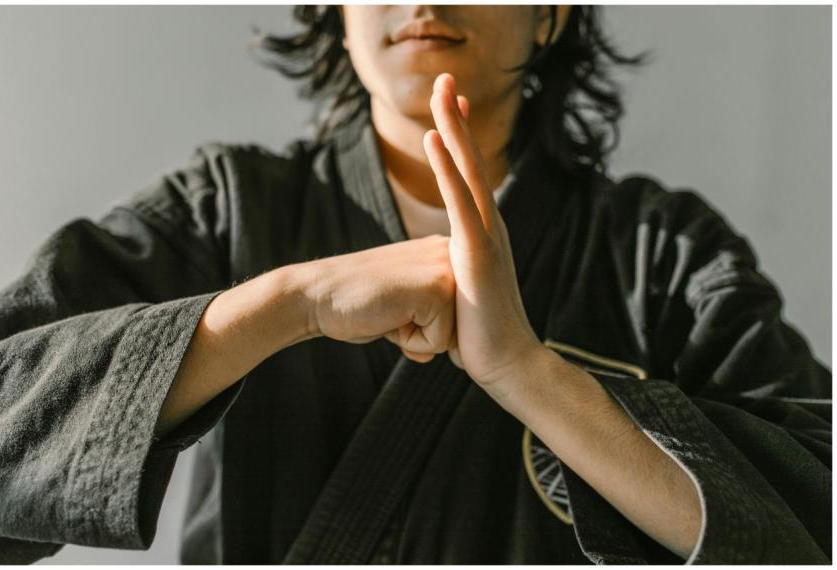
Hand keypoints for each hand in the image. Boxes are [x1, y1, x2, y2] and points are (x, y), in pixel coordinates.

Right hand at [301, 235, 455, 362]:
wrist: (318, 295)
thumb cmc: (359, 305)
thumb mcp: (406, 306)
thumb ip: (437, 320)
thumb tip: (463, 356)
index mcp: (446, 252)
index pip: (461, 314)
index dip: (425, 324)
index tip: (396, 303)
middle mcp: (452, 254)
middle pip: (462, 326)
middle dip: (425, 332)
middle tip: (391, 308)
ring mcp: (446, 269)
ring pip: (452, 336)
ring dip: (417, 337)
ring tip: (390, 310)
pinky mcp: (437, 289)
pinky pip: (437, 343)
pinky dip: (409, 341)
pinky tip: (388, 314)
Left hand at [422, 72, 542, 395]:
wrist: (507, 363)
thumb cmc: (480, 333)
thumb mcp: (462, 291)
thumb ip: (453, 272)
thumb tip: (441, 275)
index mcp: (483, 233)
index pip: (469, 177)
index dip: (459, 139)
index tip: (449, 107)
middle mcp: (490, 226)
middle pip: (472, 160)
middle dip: (457, 118)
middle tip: (447, 79)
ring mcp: (487, 235)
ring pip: (469, 170)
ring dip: (454, 127)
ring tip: (442, 91)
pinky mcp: (478, 251)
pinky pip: (460, 199)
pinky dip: (448, 166)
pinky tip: (436, 137)